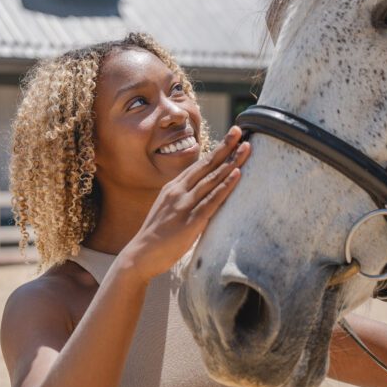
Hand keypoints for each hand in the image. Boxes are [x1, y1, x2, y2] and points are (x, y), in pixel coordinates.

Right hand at [116, 127, 250, 283]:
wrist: (140, 255)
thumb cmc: (156, 237)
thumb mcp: (168, 210)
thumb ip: (183, 200)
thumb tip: (202, 197)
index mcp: (174, 188)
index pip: (199, 165)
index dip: (216, 150)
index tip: (230, 137)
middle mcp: (178, 191)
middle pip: (206, 166)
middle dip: (225, 147)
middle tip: (240, 131)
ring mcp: (184, 205)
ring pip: (212, 179)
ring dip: (231, 162)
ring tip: (246, 148)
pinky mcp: (190, 221)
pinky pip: (212, 200)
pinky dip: (225, 186)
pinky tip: (237, 174)